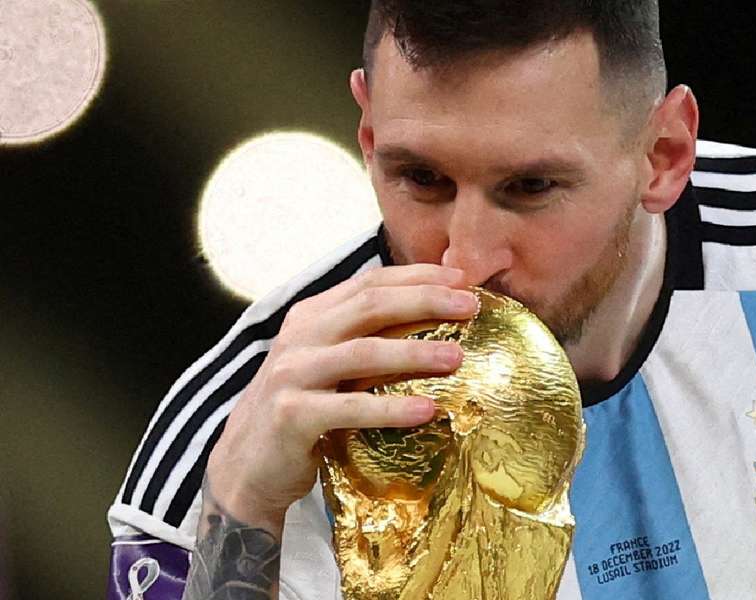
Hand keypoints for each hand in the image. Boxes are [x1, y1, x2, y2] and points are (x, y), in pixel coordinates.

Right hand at [202, 264, 477, 531]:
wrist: (246, 466)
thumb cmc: (301, 411)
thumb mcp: (328, 365)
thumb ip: (365, 339)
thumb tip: (431, 318)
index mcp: (312, 316)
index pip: (370, 283)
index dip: (418, 276)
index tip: (462, 279)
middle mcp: (300, 336)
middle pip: (370, 305)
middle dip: (425, 300)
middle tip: (470, 306)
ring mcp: (293, 374)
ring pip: (363, 352)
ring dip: (414, 352)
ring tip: (457, 357)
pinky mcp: (291, 415)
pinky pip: (350, 408)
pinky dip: (392, 409)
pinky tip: (428, 411)